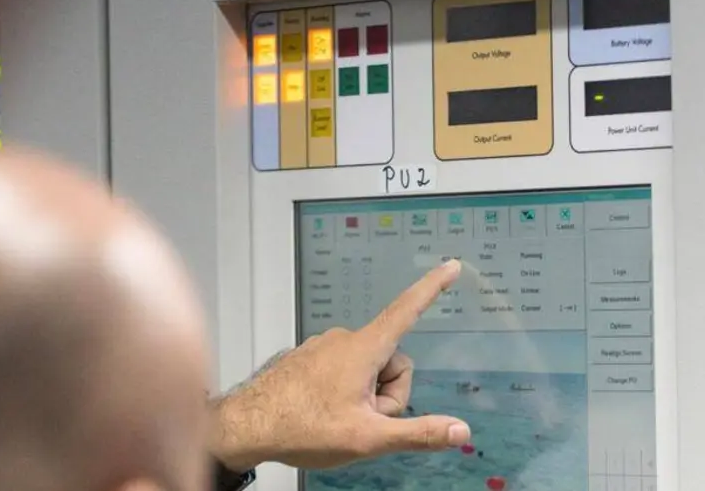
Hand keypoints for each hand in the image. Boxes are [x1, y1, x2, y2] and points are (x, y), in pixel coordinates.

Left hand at [210, 260, 471, 470]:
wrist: (242, 429)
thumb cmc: (305, 429)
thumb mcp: (367, 439)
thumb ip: (418, 434)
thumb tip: (462, 430)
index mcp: (365, 348)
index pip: (408, 309)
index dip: (433, 288)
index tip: (452, 265)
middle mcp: (346, 339)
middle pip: (392, 362)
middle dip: (387, 395)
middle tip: (361, 422)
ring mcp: (324, 347)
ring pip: (367, 370)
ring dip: (364, 397)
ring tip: (336, 420)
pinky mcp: (308, 358)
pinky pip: (343, 371)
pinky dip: (343, 392)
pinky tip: (320, 412)